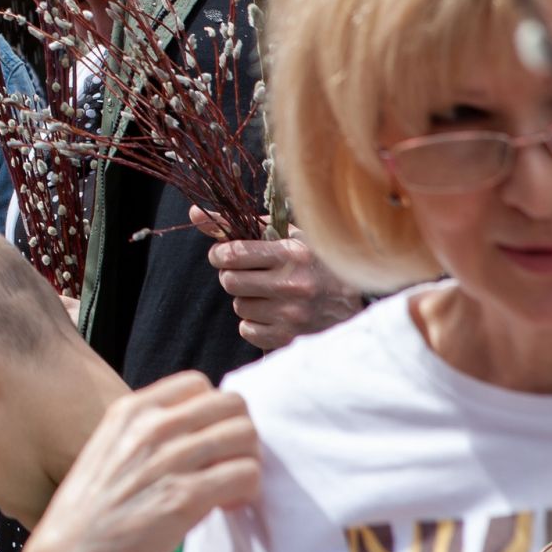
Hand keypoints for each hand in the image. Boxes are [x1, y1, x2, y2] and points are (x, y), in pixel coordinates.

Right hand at [21, 372, 258, 551]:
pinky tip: (227, 506)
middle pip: (231, 404)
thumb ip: (148, 429)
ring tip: (230, 486)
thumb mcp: (112, 447)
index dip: (212, 412)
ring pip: (246, 436)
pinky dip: (248, 491)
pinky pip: (246, 474)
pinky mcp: (187, 496)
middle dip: (239, 433)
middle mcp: (152, 426)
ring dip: (247, 462)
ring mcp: (171, 459)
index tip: (207, 439)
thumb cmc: (97, 507)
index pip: (198, 384)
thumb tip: (196, 426)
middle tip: (228, 462)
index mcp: (131, 410)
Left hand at [191, 207, 363, 350]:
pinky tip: (274, 313)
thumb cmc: (316, 262)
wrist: (357, 304)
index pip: (233, 254)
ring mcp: (292, 315)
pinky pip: (247, 329)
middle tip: (246, 273)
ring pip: (239, 305)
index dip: (221, 254)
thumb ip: (240, 223)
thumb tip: (194, 213)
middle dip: (231, 276)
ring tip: (270, 293)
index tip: (224, 254)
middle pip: (230, 281)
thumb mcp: (287, 234)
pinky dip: (255, 322)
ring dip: (247, 299)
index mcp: (293, 254)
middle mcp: (293, 285)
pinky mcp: (289, 338)